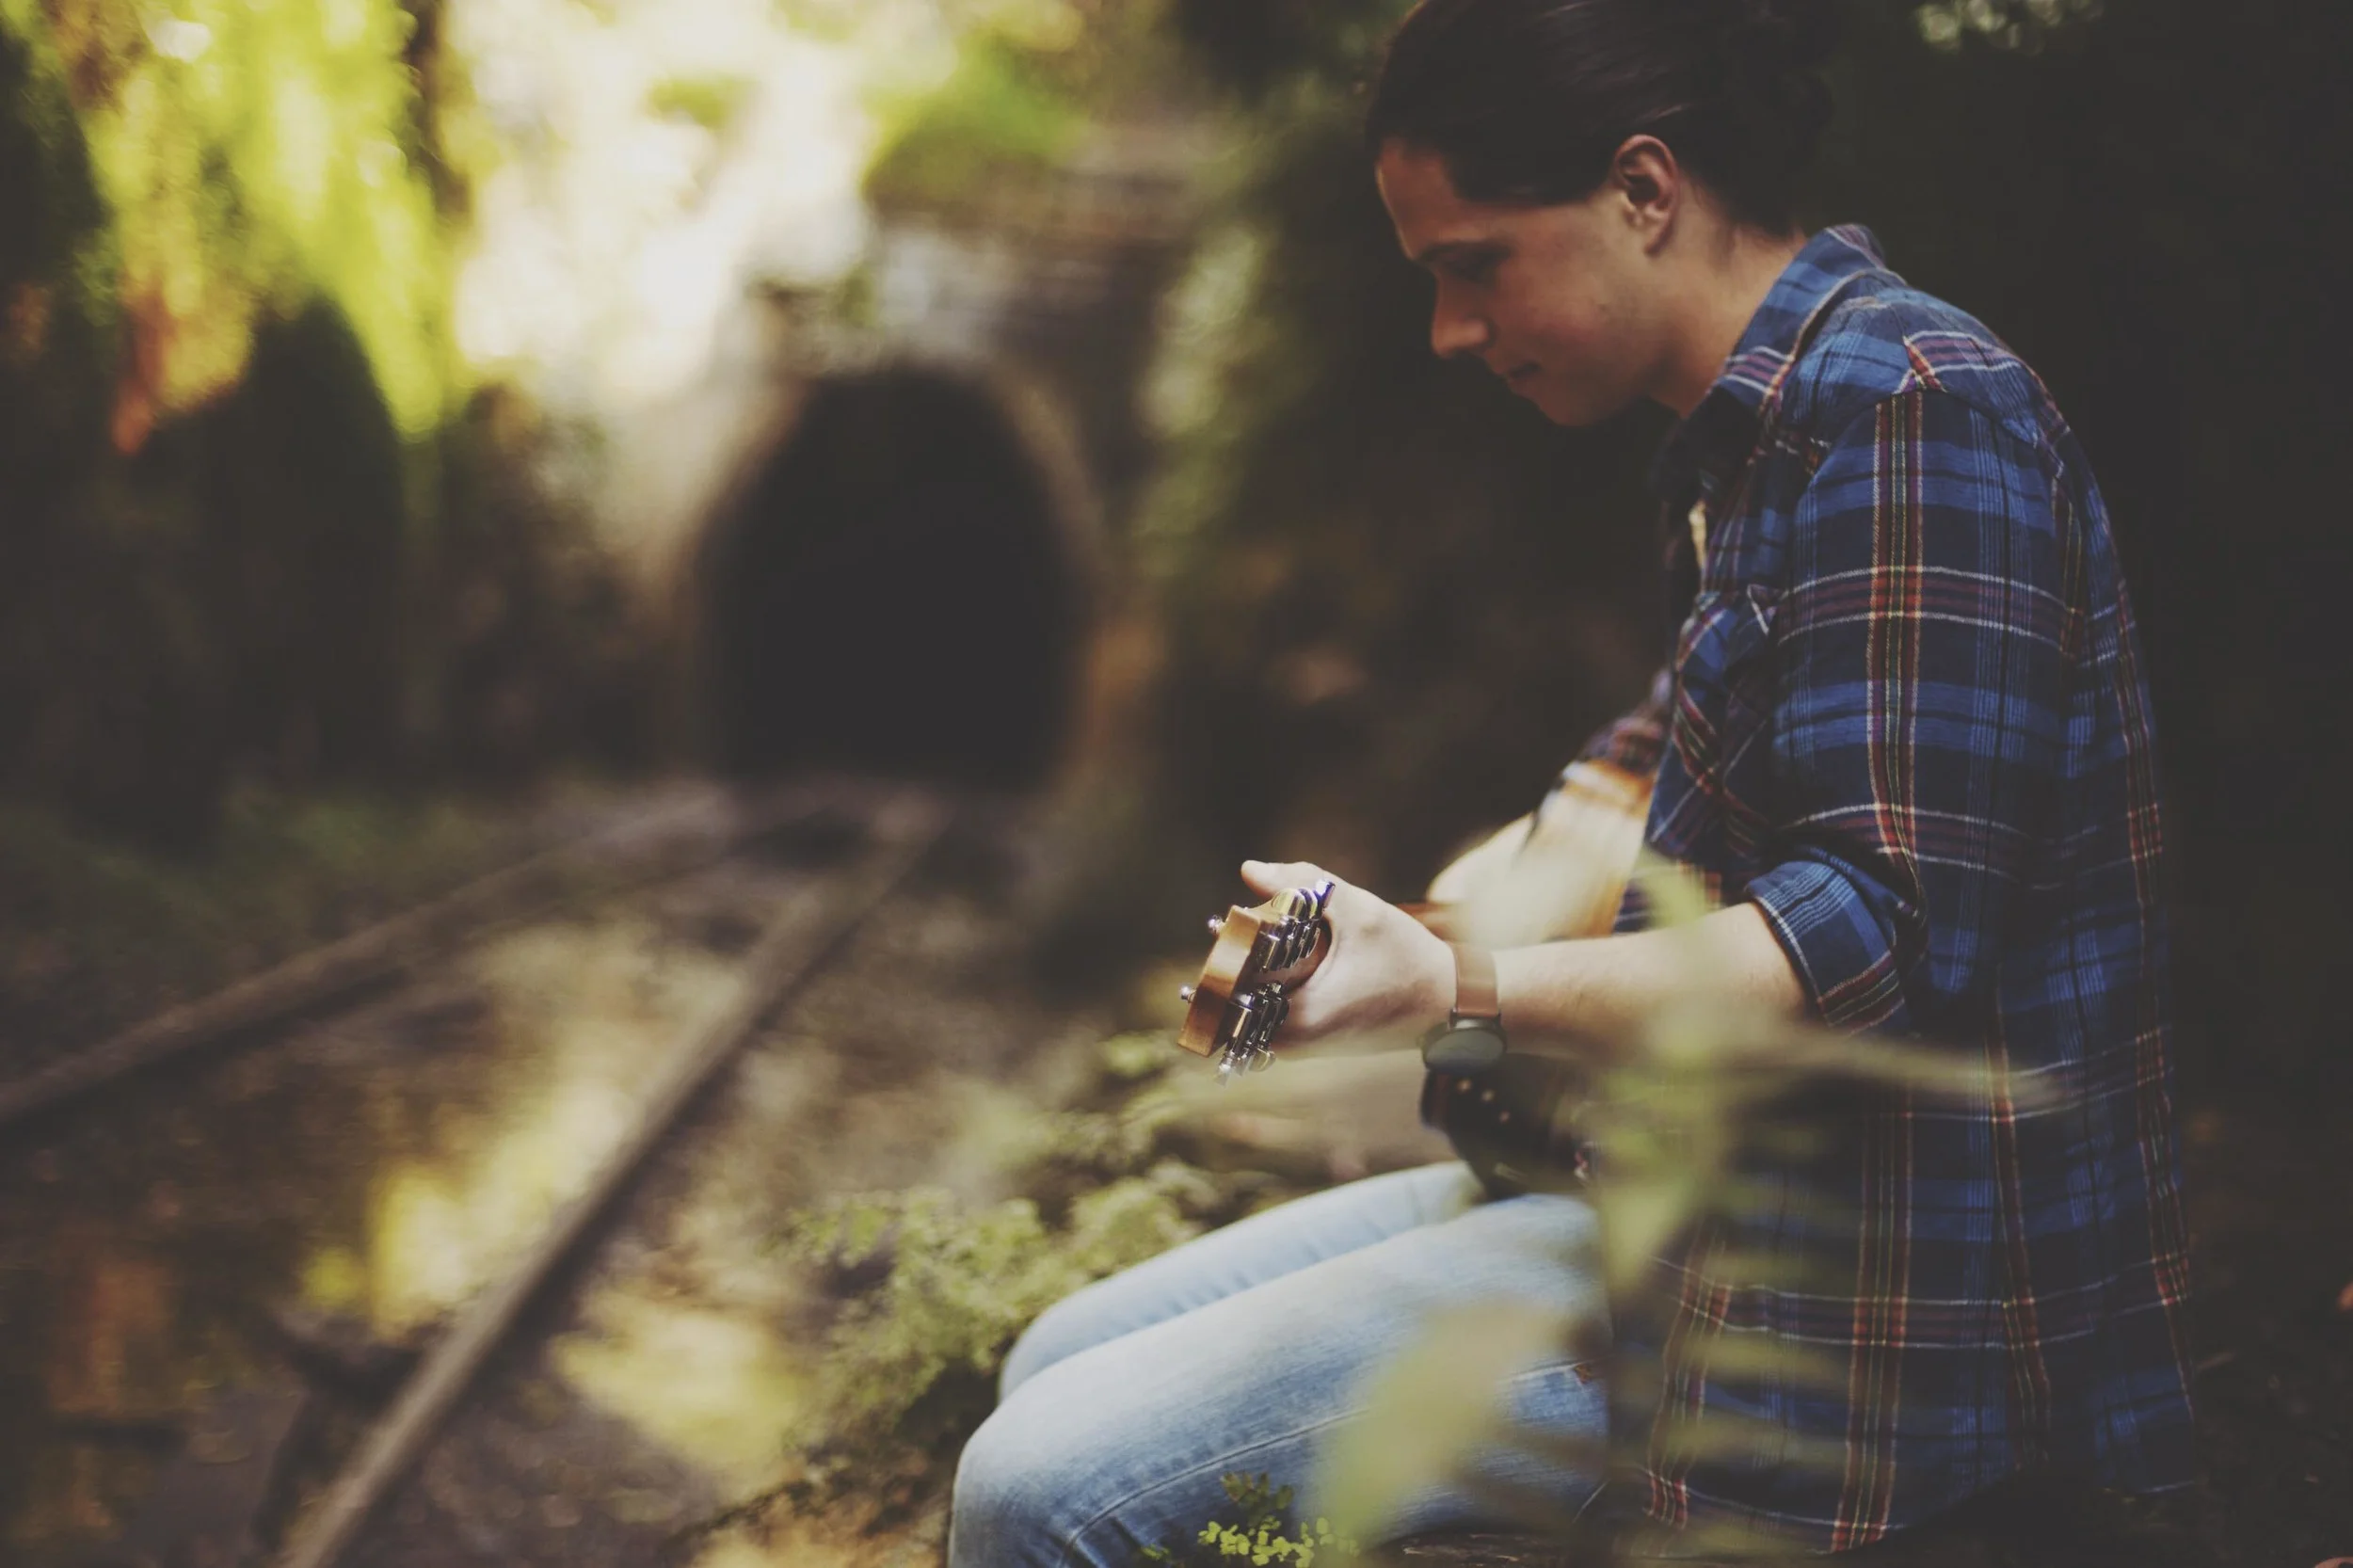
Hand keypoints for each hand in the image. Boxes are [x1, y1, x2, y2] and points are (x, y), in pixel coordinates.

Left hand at [1239, 860, 1454, 1049]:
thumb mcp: (1360, 912)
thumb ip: (1303, 885)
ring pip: (1248, 1004)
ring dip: (1250, 970)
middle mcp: (1291, 1044)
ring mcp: (1298, 1049)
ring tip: (1265, 937)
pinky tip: (1284, 957)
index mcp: (1299, 1017)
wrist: (1446, 1001)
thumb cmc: (1408, 957)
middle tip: (1243, 922)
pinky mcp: (1306, 1045)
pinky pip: (1266, 1012)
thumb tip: (1249, 869)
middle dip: (1235, 956)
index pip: (1231, 980)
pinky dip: (1266, 983)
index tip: (1229, 918)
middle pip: (1234, 994)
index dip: (1228, 943)